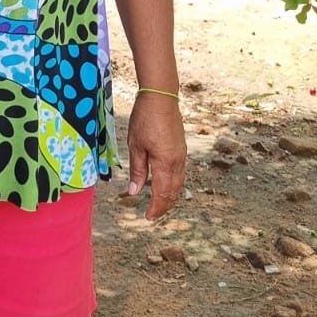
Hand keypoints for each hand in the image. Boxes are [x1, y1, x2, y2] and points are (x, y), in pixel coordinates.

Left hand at [126, 93, 186, 219]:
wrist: (161, 98)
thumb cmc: (145, 119)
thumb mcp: (135, 145)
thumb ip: (137, 171)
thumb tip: (134, 192)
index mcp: (165, 163)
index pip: (162, 194)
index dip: (156, 208)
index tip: (148, 218)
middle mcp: (177, 162)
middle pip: (173, 192)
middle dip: (164, 206)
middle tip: (153, 215)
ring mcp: (181, 155)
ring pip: (179, 183)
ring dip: (170, 196)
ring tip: (159, 204)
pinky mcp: (182, 148)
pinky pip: (179, 173)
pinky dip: (173, 184)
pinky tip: (165, 184)